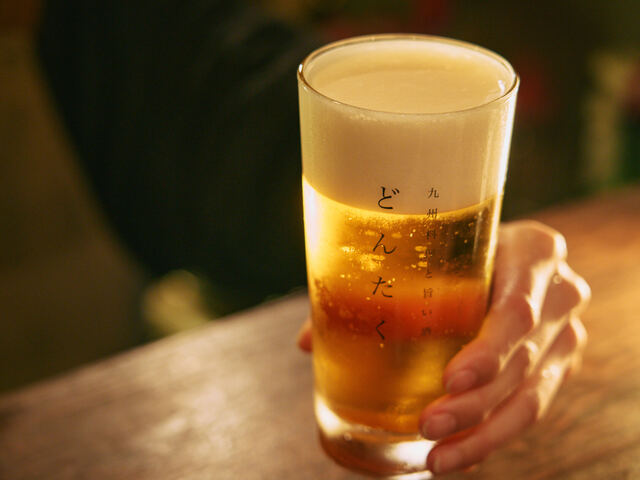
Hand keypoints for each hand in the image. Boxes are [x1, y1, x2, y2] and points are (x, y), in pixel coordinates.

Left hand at [296, 220, 589, 474]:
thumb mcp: (433, 250)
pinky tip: (457, 456)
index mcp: (533, 251)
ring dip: (482, 432)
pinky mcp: (558, 364)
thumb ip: (374, 286)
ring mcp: (565, 332)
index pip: (518, 308)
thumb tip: (308, 341)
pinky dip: (493, 436)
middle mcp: (559, 292)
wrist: (511, 252)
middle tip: (427, 424)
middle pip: (521, 360)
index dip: (489, 349)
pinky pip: (532, 408)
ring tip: (438, 457)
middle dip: (473, 402)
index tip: (450, 380)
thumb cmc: (459, 247)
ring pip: (530, 396)